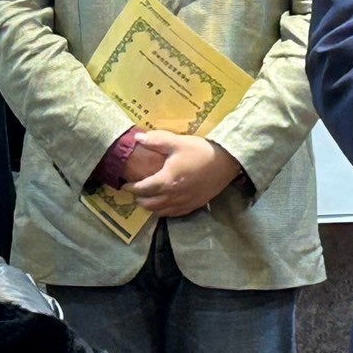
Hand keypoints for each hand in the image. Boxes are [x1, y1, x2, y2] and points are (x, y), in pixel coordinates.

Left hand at [123, 131, 242, 217]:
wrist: (228, 162)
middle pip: (148, 204)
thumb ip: (157, 141)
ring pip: (159, 212)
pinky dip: (164, 211)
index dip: (130, 187)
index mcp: (165, 180)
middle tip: (136, 191)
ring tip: (148, 198)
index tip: (124, 185)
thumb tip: (138, 138)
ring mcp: (183, 203)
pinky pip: (173, 214)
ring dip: (150, 206)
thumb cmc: (201, 151)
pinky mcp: (193, 205)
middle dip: (139, 198)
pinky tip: (165, 204)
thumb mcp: (179, 142)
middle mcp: (171, 196)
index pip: (141, 189)